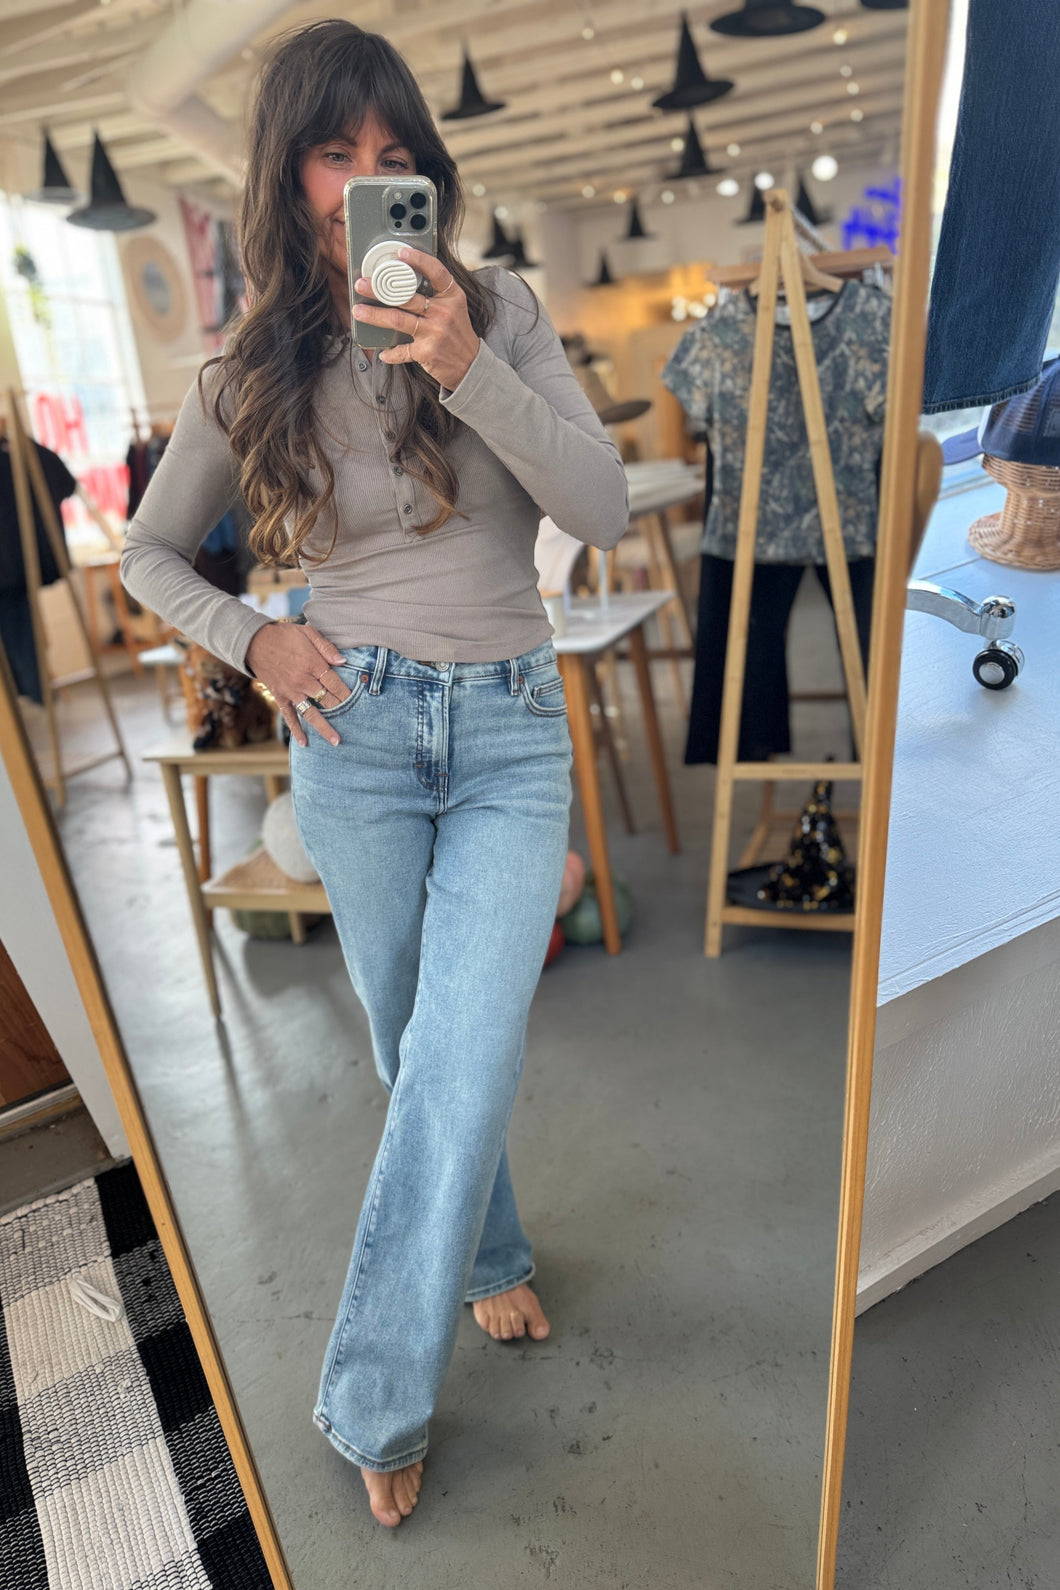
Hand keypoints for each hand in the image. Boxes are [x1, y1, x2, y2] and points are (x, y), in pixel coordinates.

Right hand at [246, 621, 351, 746]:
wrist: (254, 641)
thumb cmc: (284, 635)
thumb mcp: (308, 633)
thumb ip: (326, 648)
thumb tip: (343, 661)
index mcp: (313, 664)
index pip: (335, 684)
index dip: (347, 694)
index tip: (358, 703)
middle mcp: (303, 681)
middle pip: (327, 700)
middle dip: (342, 712)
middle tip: (355, 725)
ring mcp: (291, 691)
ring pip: (311, 713)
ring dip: (324, 728)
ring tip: (336, 741)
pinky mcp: (280, 696)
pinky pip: (289, 716)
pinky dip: (296, 730)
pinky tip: (304, 742)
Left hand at [353, 248, 479, 389]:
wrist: (470, 364)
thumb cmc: (457, 332)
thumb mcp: (454, 307)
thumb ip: (435, 293)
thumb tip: (404, 280)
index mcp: (452, 296)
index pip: (436, 272)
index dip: (419, 261)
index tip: (401, 253)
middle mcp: (443, 312)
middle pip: (407, 297)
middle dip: (380, 290)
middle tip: (361, 284)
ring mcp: (435, 333)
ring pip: (398, 320)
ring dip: (375, 315)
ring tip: (359, 311)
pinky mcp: (426, 352)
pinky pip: (402, 351)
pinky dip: (390, 353)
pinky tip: (381, 352)